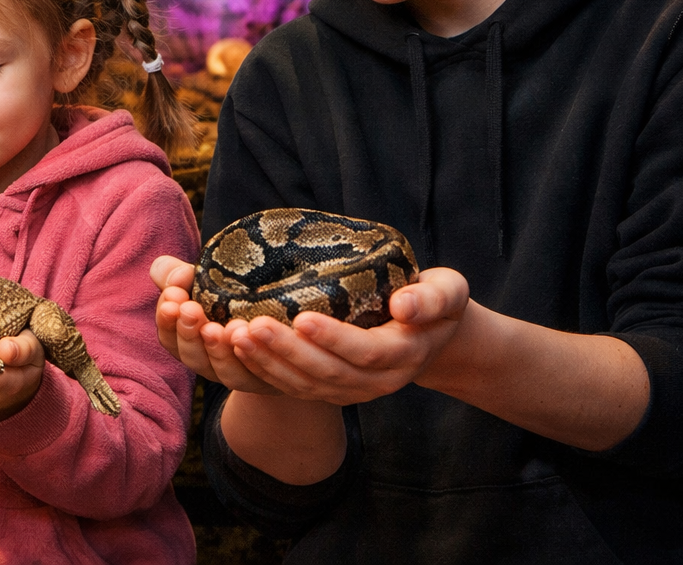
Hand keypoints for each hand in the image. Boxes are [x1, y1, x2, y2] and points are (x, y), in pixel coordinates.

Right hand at [151, 255, 277, 394]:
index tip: (172, 297)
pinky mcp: (269, 379)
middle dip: (187, 333)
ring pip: (222, 371)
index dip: (166, 319)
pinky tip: (247, 336)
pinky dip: (249, 358)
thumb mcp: (206, 281)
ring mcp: (240, 373)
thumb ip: (180, 275)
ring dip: (216, 350)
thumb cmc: (237, 294)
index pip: (170, 335)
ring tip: (215, 328)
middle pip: (191, 356)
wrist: (288, 325)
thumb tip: (170, 271)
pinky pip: (256, 375)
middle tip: (189, 309)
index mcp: (191, 340)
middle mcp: (211, 362)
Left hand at [220, 267, 470, 404]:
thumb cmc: (434, 300)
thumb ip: (433, 296)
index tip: (301, 317)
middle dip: (286, 352)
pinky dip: (263, 372)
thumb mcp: (449, 291)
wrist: (431, 334)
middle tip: (250, 325)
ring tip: (234, 336)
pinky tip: (235, 349)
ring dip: (266, 365)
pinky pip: (294, 388)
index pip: (365, 353)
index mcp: (404, 355)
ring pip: (305, 387)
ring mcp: (352, 391)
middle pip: (327, 374)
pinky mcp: (331, 389)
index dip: (333, 339)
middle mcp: (377, 382)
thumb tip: (405, 305)